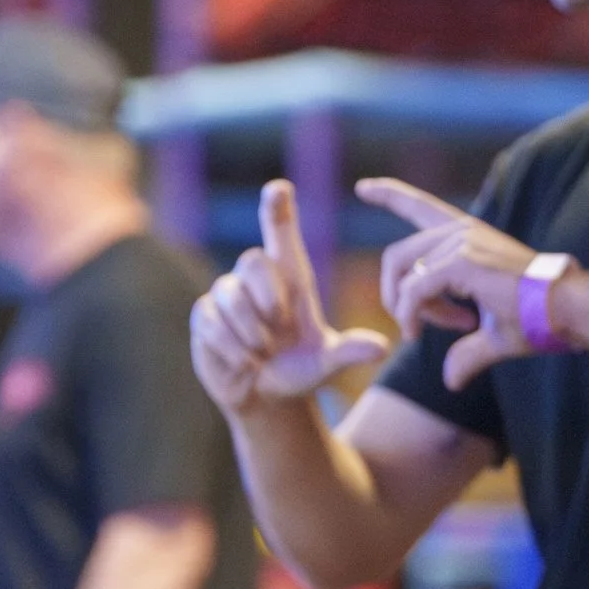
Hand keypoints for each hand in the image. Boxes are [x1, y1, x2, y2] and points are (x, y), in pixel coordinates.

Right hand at [190, 179, 391, 415]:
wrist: (266, 399)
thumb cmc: (300, 371)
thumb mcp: (327, 363)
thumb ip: (349, 352)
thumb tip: (384, 347)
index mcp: (290, 277)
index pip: (280, 230)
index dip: (278, 207)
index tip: (279, 188)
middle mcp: (256, 278)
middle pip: (253, 259)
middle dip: (267, 296)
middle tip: (278, 327)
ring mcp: (226, 294)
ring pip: (230, 294)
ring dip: (251, 331)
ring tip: (263, 353)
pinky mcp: (205, 315)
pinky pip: (212, 321)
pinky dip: (233, 347)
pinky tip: (245, 362)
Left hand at [358, 176, 557, 391]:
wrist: (570, 311)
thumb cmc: (541, 320)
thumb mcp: (494, 334)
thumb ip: (467, 351)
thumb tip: (450, 381)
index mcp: (467, 236)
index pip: (419, 206)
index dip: (389, 193)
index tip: (363, 186)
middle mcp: (461, 231)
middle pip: (397, 256)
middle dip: (396, 296)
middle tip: (418, 329)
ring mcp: (461, 242)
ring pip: (403, 276)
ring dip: (410, 313)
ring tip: (445, 330)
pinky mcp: (461, 262)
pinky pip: (414, 292)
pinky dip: (412, 316)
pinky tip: (425, 332)